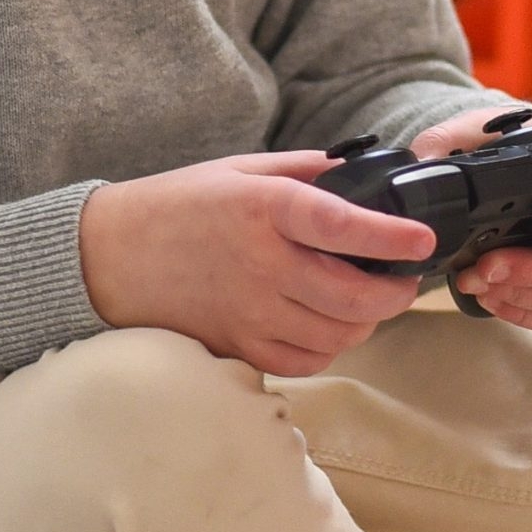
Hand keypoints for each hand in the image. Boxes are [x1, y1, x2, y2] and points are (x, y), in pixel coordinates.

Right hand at [79, 152, 436, 377]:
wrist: (108, 256)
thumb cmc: (176, 207)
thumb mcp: (240, 169)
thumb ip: (303, 173)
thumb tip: (359, 177)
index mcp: (263, 209)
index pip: (343, 225)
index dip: (391, 238)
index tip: (423, 240)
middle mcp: (261, 264)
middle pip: (353, 296)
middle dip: (394, 293)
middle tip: (404, 281)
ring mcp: (249, 312)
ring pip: (337, 335)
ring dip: (365, 323)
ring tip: (368, 304)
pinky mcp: (237, 346)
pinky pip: (304, 361)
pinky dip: (328, 347)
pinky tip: (328, 327)